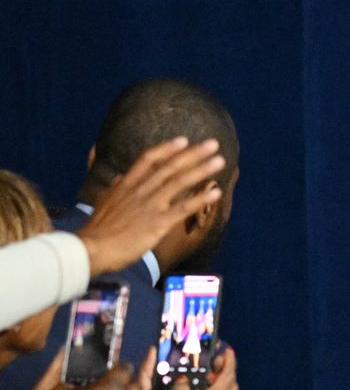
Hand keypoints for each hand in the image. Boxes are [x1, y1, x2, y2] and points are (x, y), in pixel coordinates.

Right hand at [76, 138, 225, 276]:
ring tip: (219, 160)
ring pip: (178, 182)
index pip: (148, 159)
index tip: (183, 140)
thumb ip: (115, 189)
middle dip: (193, 154)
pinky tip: (216, 192)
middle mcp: (139, 191)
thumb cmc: (97, 231)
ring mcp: (149, 206)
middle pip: (169, 167)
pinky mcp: (157, 223)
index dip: (167, 149)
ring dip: (201, 170)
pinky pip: (182, 208)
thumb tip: (120, 178)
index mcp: (125, 185)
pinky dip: (200, 199)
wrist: (91, 249)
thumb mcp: (104, 202)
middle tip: (213, 143)